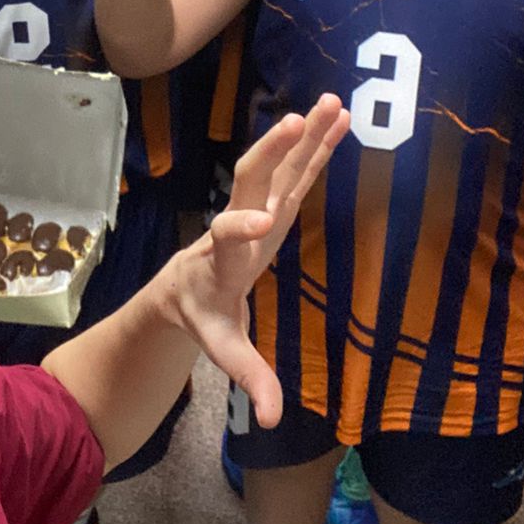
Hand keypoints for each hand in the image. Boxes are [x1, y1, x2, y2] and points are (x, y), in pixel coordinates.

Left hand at [154, 98, 350, 428]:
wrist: (183, 285)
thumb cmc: (205, 315)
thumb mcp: (224, 348)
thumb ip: (249, 378)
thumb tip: (273, 421)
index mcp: (224, 257)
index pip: (228, 237)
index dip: (239, 227)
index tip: (255, 221)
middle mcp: (239, 222)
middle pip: (253, 181)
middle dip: (274, 154)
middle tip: (296, 122)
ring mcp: (257, 206)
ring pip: (279, 165)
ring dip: (304, 135)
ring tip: (331, 102)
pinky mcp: (275, 201)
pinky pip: (298, 168)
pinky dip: (317, 144)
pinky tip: (339, 117)